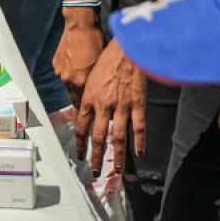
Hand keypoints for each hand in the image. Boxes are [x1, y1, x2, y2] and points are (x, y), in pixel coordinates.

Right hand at [54, 18, 104, 110]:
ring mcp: (61, 71)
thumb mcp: (102, 65)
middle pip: (74, 95)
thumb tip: (101, 91)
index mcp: (82, 81)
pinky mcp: (56, 63)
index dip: (88, 109)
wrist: (81, 26)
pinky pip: (63, 72)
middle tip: (86, 100)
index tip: (90, 114)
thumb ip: (98, 81)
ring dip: (74, 83)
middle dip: (80, 98)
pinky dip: (69, 72)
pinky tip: (76, 66)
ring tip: (81, 79)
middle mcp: (69, 79)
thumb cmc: (96, 42)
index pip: (84, 103)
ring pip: (68, 84)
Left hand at [74, 39, 146, 176]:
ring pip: (118, 137)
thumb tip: (83, 113)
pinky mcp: (138, 103)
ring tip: (117, 170)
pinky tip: (139, 153)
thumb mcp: (90, 77)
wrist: (126, 48)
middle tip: (95, 172)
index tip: (80, 156)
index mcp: (88, 98)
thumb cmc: (107, 59)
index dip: (80, 144)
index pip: (81, 127)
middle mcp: (103, 105)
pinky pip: (138, 127)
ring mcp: (121, 106)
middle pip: (98, 137)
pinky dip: (139, 142)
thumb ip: (87, 96)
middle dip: (96, 157)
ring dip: (116, 156)